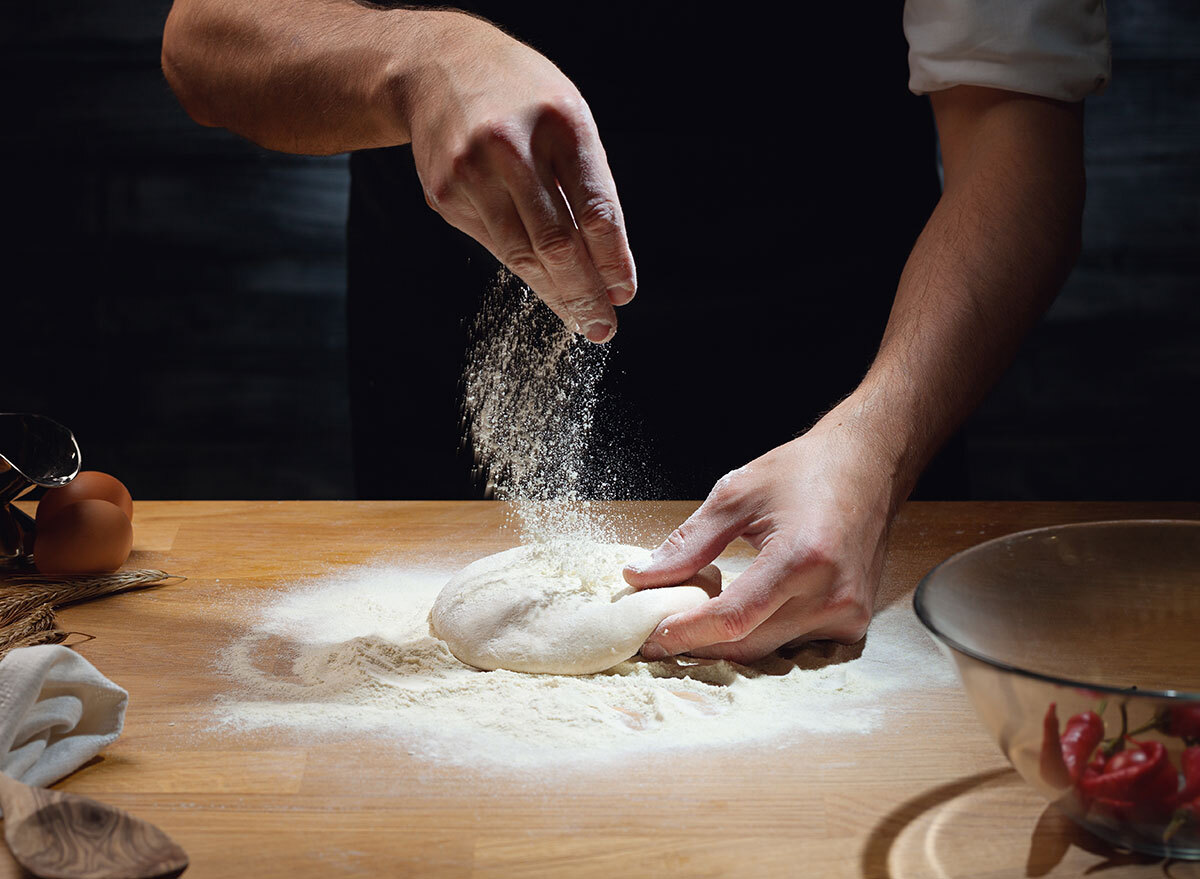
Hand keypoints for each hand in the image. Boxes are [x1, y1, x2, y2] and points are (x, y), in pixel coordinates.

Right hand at [405, 14, 634, 341]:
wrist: (435, 65)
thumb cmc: (520, 98)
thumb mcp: (567, 118)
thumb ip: (587, 182)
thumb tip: (607, 264)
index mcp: (560, 122)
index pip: (594, 207)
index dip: (612, 258)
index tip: (624, 294)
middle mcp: (512, 147)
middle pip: (555, 241)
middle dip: (583, 292)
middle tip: (603, 326)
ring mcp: (471, 172)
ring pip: (520, 253)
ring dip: (554, 293)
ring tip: (579, 318)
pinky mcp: (444, 194)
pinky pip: (493, 243)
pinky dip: (522, 266)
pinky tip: (542, 278)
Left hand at [622, 414, 901, 662]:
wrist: (869, 466)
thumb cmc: (806, 471)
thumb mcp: (736, 495)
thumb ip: (688, 543)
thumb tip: (640, 577)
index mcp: (803, 558)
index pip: (732, 617)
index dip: (686, 632)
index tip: (650, 637)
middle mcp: (832, 594)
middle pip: (748, 644)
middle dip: (698, 644)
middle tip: (657, 635)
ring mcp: (848, 614)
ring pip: (769, 650)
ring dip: (727, 642)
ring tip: (693, 618)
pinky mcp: (854, 622)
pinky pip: (794, 644)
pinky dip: (760, 634)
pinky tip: (740, 615)